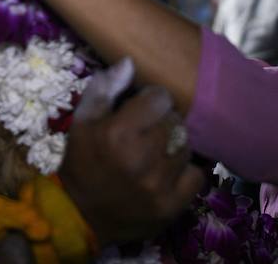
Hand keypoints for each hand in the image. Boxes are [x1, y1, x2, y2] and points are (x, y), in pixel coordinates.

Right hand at [59, 58, 204, 246]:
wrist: (80, 216)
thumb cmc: (82, 162)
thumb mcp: (82, 122)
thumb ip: (104, 89)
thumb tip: (129, 62)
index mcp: (119, 132)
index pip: (160, 98)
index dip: (152, 100)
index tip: (144, 108)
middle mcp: (142, 157)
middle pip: (176, 121)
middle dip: (164, 121)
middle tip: (151, 130)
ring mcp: (160, 184)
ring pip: (187, 146)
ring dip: (176, 144)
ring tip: (160, 150)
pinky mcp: (172, 206)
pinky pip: (197, 176)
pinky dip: (187, 170)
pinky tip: (171, 170)